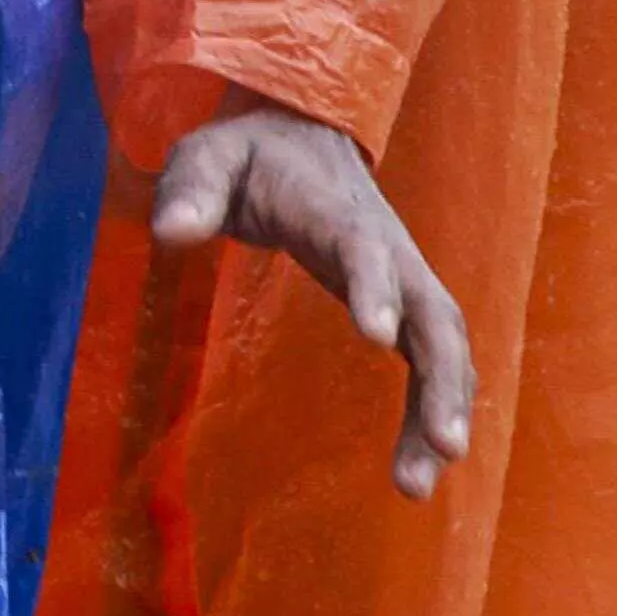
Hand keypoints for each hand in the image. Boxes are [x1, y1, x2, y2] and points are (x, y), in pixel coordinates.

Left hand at [149, 92, 475, 499]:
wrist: (303, 133)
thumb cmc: (249, 154)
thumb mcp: (207, 158)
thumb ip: (190, 190)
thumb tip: (170, 232)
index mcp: (335, 212)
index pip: (364, 250)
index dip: (374, 287)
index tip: (376, 335)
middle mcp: (387, 249)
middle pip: (433, 313)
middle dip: (443, 379)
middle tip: (443, 444)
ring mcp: (403, 278)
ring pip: (445, 345)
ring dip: (445, 409)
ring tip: (420, 482)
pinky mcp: (403, 304)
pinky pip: (433, 359)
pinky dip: (435, 409)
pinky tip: (421, 465)